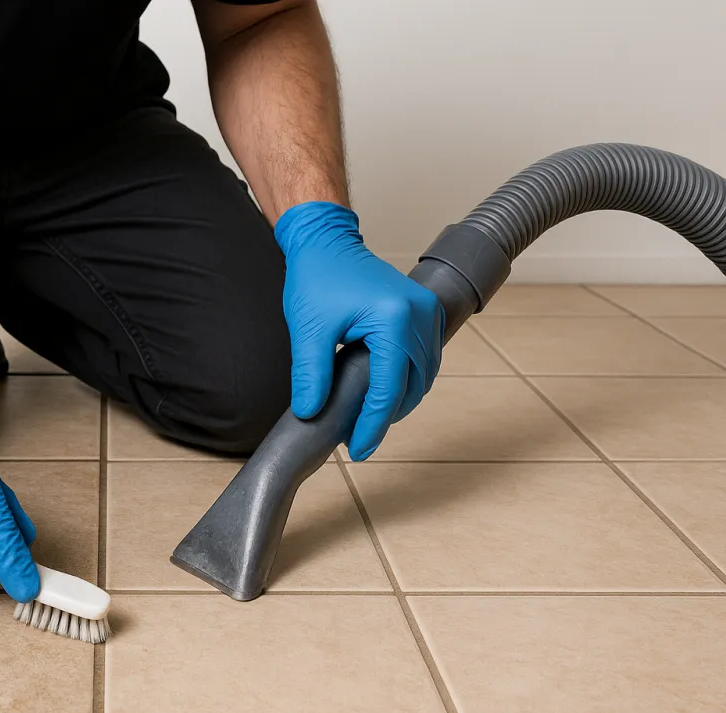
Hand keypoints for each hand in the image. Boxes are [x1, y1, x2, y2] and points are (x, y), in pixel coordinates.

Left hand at [275, 201, 443, 460]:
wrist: (326, 240)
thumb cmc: (317, 276)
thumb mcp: (309, 330)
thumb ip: (311, 375)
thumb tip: (312, 413)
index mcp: (395, 319)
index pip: (389, 388)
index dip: (372, 424)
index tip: (357, 449)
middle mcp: (420, 315)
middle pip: (413, 385)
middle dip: (388, 416)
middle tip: (360, 440)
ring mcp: (426, 311)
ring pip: (424, 374)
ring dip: (400, 400)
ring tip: (369, 420)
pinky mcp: (423, 311)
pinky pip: (424, 357)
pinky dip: (408, 379)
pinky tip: (383, 393)